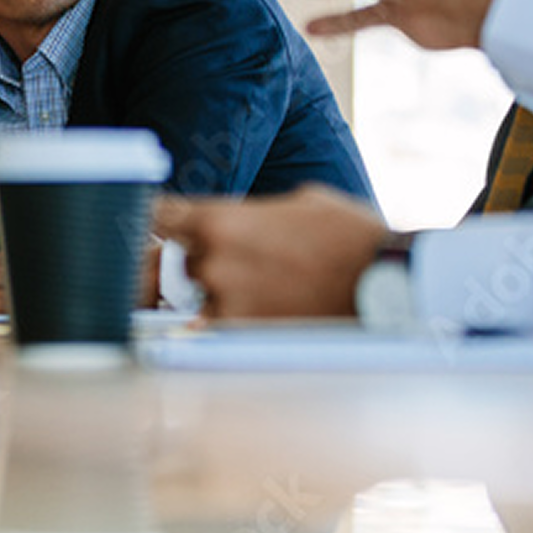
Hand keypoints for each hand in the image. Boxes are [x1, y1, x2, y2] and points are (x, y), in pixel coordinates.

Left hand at [152, 185, 388, 319]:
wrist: (383, 280)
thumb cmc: (348, 234)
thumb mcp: (298, 201)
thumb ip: (255, 211)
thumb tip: (242, 217)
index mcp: (218, 219)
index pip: (158, 216)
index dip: (153, 219)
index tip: (149, 223)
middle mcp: (211, 260)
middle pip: (184, 259)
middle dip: (206, 259)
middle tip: (251, 261)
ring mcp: (223, 299)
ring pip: (203, 294)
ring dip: (225, 292)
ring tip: (274, 286)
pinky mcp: (241, 332)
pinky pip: (219, 326)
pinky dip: (234, 320)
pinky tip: (267, 311)